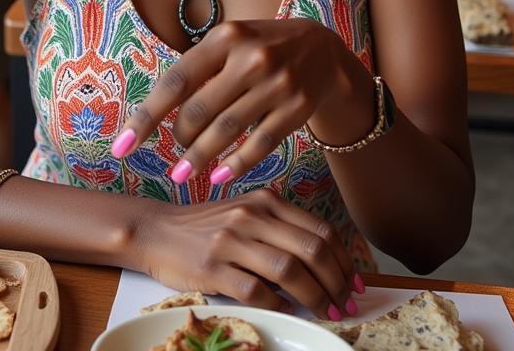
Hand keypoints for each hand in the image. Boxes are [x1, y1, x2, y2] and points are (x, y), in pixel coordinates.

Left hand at [113, 19, 366, 183]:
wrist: (323, 50)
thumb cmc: (260, 48)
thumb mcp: (231, 42)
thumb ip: (200, 70)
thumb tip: (156, 111)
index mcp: (225, 37)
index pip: (175, 82)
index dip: (146, 117)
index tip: (122, 146)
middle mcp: (250, 58)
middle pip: (199, 111)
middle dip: (180, 139)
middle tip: (175, 153)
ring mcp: (276, 84)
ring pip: (226, 131)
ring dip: (200, 158)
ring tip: (183, 174)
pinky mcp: (296, 109)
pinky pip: (259, 145)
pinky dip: (236, 164)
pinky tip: (220, 176)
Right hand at [141, 188, 360, 318]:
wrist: (158, 230)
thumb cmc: (207, 226)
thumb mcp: (247, 214)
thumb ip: (281, 230)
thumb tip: (326, 267)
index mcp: (266, 200)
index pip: (320, 229)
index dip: (345, 260)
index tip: (355, 283)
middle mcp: (252, 215)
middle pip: (312, 249)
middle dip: (338, 283)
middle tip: (347, 304)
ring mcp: (231, 240)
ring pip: (290, 271)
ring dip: (317, 298)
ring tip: (328, 313)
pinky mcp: (213, 268)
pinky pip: (257, 291)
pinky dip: (279, 306)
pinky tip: (287, 313)